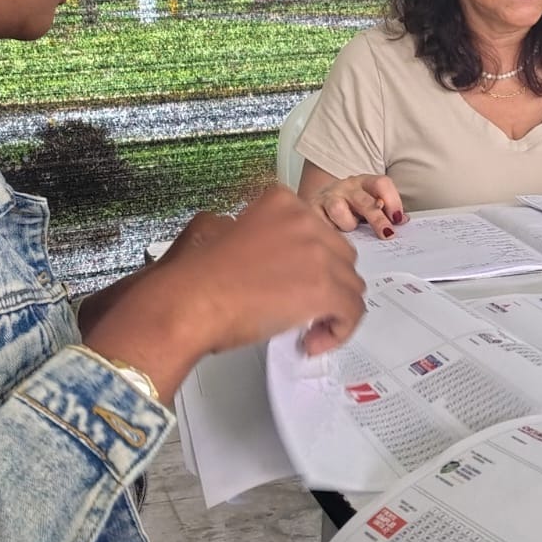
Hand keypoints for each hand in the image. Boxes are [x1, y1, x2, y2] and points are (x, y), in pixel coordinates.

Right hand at [85, 188, 367, 394]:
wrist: (189, 301)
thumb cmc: (198, 276)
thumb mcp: (226, 231)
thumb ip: (260, 233)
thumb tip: (278, 260)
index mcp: (281, 201)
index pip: (318, 232)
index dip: (311, 263)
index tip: (294, 283)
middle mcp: (305, 219)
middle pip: (340, 257)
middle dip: (328, 285)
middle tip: (303, 308)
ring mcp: (318, 252)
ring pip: (351, 285)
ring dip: (334, 309)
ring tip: (307, 329)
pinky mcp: (325, 288)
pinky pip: (352, 312)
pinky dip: (338, 331)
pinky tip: (312, 340)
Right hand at [311, 173, 405, 238]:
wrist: (319, 199)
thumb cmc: (350, 205)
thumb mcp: (369, 204)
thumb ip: (386, 211)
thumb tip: (403, 222)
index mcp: (364, 182)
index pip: (381, 184)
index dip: (393, 201)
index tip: (399, 219)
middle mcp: (345, 187)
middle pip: (364, 200)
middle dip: (377, 219)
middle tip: (387, 234)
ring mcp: (327, 197)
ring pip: (338, 209)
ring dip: (348, 224)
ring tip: (350, 230)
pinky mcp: (311, 209)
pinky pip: (321, 223)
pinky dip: (330, 232)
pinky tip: (335, 236)